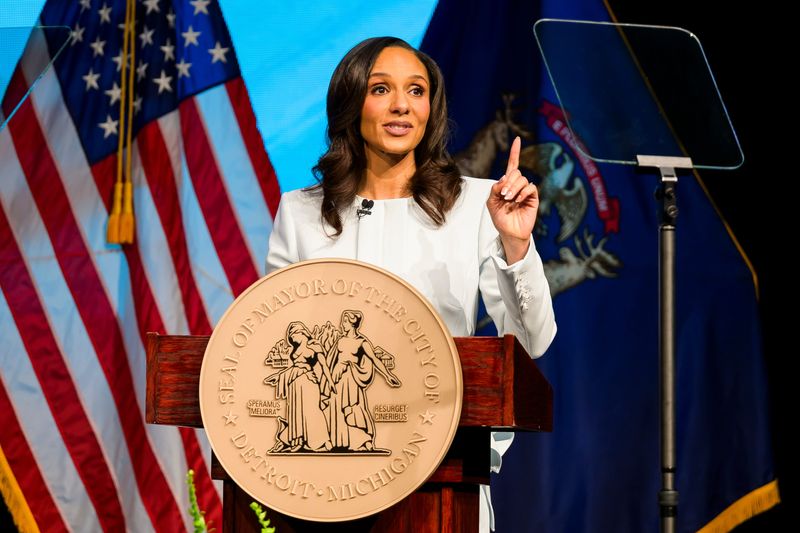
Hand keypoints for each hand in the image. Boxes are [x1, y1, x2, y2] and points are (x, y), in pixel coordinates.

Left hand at [486, 136, 538, 263]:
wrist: (509, 232)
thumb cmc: (500, 218)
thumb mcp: (491, 202)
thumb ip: (495, 188)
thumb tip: (505, 176)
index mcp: (507, 184)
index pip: (512, 165)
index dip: (515, 152)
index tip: (517, 139)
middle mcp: (517, 185)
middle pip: (516, 172)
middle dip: (508, 182)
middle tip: (504, 195)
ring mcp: (526, 191)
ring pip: (522, 179)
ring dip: (514, 188)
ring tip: (509, 200)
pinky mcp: (533, 198)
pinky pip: (530, 187)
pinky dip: (522, 192)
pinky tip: (517, 201)